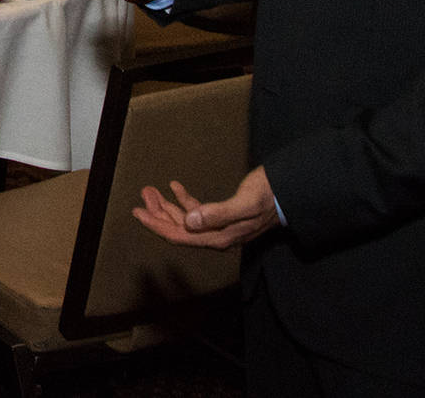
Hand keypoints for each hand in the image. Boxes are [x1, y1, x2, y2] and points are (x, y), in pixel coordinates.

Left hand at [132, 165, 276, 250]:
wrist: (287, 194)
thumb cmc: (267, 197)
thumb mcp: (243, 205)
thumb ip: (217, 214)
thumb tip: (190, 222)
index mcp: (218, 236)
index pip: (179, 235)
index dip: (157, 224)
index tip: (138, 213)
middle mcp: (215, 235)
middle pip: (178, 228)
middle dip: (158, 213)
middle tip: (143, 195)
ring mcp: (219, 226)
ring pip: (185, 220)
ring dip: (167, 206)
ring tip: (151, 190)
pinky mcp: (223, 215)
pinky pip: (198, 211)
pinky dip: (184, 200)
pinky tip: (174, 187)